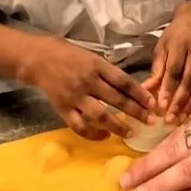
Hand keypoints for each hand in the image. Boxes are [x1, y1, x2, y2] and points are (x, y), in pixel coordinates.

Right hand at [19, 36, 156, 140]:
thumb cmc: (66, 54)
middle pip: (116, 99)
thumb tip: (129, 86)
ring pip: (100, 115)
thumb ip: (107, 70)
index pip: (123, 81)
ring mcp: (75, 96)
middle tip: (150, 120)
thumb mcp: (90, 55)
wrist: (37, 59)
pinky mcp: (63, 109)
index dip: (140, 93)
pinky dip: (93, 134)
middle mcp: (87, 81)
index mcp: (96, 64)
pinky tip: (104, 136)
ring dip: (117, 126)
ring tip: (130, 132)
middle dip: (136, 112)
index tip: (152, 103)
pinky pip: (80, 126)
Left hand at [145, 1, 190, 123]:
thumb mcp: (162, 46)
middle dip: (179, 101)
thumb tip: (145, 90)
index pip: (173, 69)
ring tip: (180, 119)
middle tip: (170, 118)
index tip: (161, 106)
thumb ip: (156, 69)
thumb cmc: (175, 36)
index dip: (168, 88)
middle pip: (188, 79)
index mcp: (178, 45)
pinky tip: (190, 110)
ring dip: (190, 104)